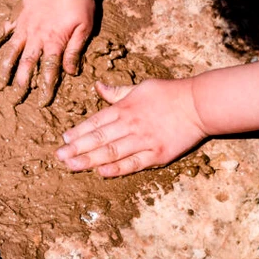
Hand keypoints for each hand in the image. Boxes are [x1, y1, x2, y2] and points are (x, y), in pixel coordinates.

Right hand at [0, 0, 94, 104]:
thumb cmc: (79, 3)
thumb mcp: (85, 28)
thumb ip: (75, 50)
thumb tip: (70, 72)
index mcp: (55, 42)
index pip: (50, 70)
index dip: (45, 88)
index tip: (41, 103)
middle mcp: (36, 38)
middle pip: (28, 65)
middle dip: (22, 84)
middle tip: (16, 100)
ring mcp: (24, 27)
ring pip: (12, 52)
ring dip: (6, 69)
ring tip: (0, 84)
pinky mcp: (16, 16)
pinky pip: (1, 31)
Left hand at [56, 79, 208, 176]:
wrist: (199, 104)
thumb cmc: (169, 93)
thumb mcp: (140, 87)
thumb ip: (118, 91)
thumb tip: (98, 86)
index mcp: (124, 108)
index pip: (96, 122)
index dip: (79, 131)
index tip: (65, 139)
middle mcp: (130, 125)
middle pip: (98, 138)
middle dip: (76, 148)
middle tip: (59, 156)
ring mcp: (143, 140)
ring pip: (111, 152)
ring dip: (89, 159)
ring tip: (72, 166)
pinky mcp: (157, 154)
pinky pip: (134, 163)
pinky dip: (117, 169)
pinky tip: (101, 173)